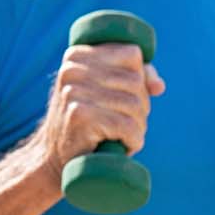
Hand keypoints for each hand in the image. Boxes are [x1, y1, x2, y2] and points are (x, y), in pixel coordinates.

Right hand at [36, 43, 164, 176]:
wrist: (55, 159)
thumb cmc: (88, 124)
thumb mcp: (105, 93)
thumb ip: (134, 78)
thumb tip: (159, 86)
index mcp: (77, 56)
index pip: (131, 55)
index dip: (140, 79)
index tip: (126, 99)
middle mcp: (72, 69)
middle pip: (135, 80)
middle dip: (141, 107)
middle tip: (124, 125)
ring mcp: (74, 92)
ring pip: (134, 104)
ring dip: (138, 126)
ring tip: (122, 136)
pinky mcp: (80, 116)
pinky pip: (126, 125)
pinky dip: (134, 140)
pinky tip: (123, 146)